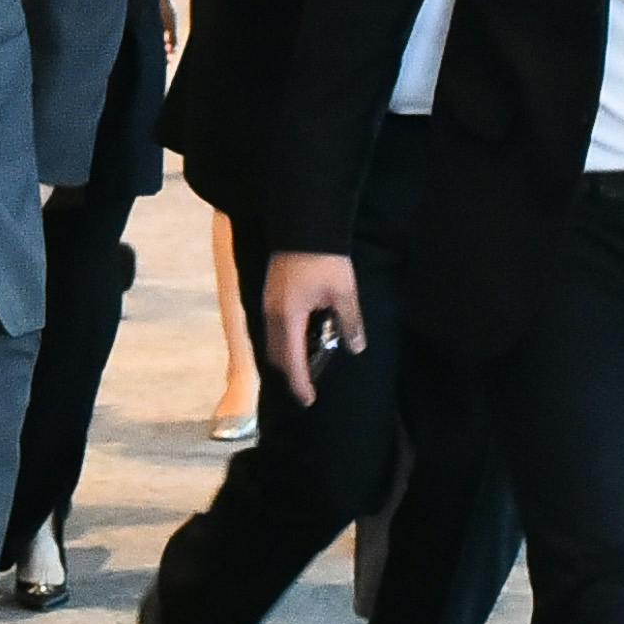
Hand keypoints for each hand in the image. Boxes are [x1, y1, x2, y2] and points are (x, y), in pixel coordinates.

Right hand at [258, 249, 362, 405]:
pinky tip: (303, 339)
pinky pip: (275, 328)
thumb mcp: (343, 293)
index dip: (300, 383)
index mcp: (288, 317)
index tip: (308, 400)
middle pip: (276, 355)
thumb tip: (355, 348)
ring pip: (273, 341)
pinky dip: (286, 342)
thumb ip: (349, 323)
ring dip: (287, 357)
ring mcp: (268, 303)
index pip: (291, 361)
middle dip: (291, 374)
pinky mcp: (271, 294)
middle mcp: (272, 313)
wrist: (304, 223)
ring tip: (308, 365)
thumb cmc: (324, 258)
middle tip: (309, 386)